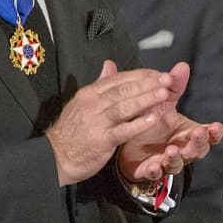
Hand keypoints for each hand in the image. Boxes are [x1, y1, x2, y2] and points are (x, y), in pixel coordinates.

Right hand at [46, 61, 170, 185]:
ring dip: (146, 99)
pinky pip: (123, 130)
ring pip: (124, 106)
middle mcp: (93, 104)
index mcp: (90, 93)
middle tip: (167, 79)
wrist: (55, 157)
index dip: (141, 75)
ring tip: (164, 94)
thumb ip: (100, 83)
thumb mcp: (82, 102)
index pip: (119, 78)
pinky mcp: (101, 140)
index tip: (159, 73)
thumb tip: (110, 65)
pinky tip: (152, 119)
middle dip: (148, 83)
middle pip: (124, 89)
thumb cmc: (72, 130)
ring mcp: (96, 122)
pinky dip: (138, 124)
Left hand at [116, 61, 222, 181]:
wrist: (126, 141)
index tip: (216, 127)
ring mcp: (166, 161)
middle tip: (198, 133)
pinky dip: (155, 169)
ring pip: (178, 164)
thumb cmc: (150, 122)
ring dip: (177, 158)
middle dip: (200, 143)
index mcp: (186, 132)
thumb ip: (173, 86)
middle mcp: (180, 148)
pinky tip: (153, 164)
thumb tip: (182, 66)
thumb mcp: (163, 102)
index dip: (214, 132)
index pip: (207, 134)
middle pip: (198, 150)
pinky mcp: (149, 170)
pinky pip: (155, 173)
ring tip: (172, 150)